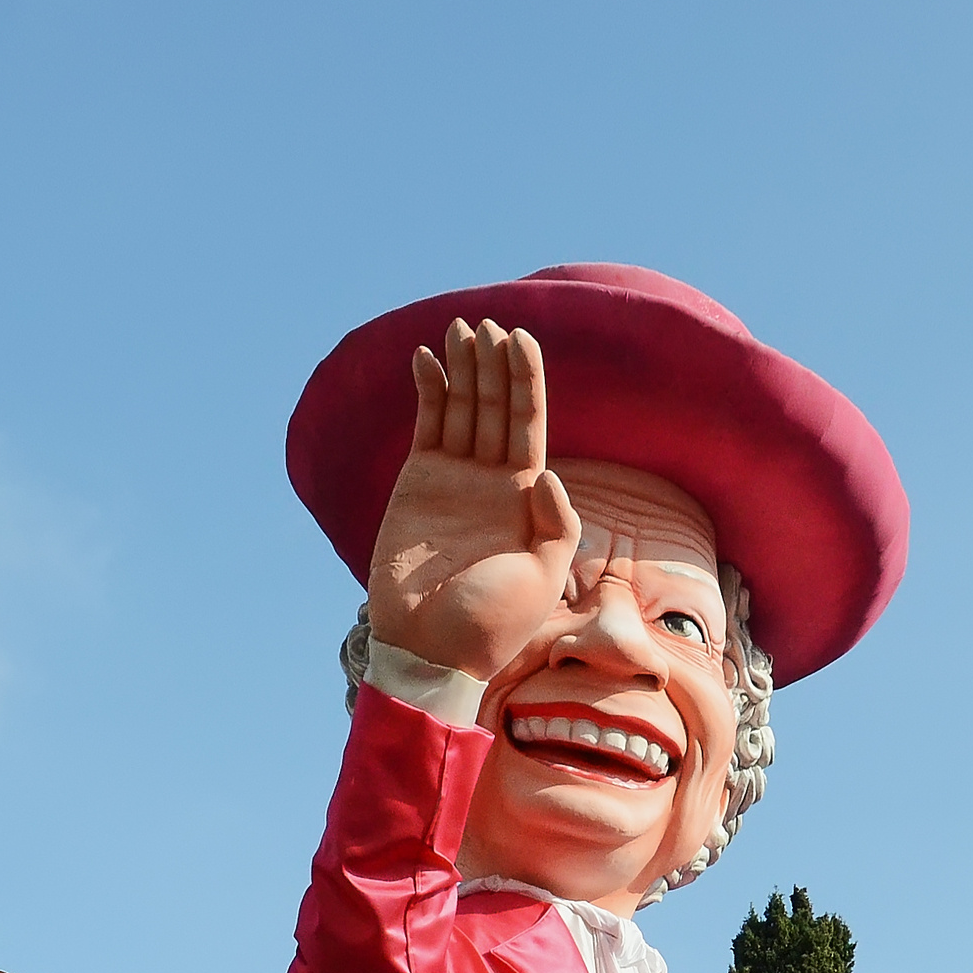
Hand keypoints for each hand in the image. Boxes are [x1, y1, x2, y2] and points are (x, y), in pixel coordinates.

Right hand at [365, 318, 579, 682]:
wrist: (432, 647)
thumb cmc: (492, 623)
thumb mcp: (543, 579)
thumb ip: (555, 526)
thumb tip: (547, 474)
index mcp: (527, 496)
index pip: (529, 424)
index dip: (526, 380)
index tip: (522, 339)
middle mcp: (492, 479)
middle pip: (496, 406)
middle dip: (493, 364)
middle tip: (487, 325)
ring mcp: (454, 478)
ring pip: (462, 407)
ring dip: (462, 367)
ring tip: (461, 328)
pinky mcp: (417, 482)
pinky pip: (426, 424)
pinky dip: (427, 389)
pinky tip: (426, 357)